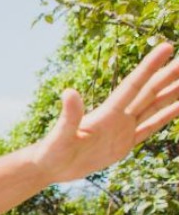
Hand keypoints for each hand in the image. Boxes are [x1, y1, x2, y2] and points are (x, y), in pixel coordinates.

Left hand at [41, 42, 178, 182]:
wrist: (49, 168)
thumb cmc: (51, 152)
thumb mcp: (61, 135)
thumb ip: (69, 115)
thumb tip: (69, 92)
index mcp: (107, 113)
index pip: (134, 85)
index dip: (150, 66)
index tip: (166, 47)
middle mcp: (118, 118)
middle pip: (149, 92)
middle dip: (168, 76)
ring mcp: (122, 130)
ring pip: (153, 107)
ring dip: (170, 93)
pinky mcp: (124, 144)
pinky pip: (149, 127)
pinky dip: (165, 116)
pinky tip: (178, 106)